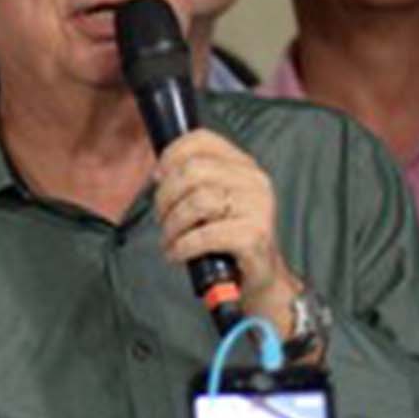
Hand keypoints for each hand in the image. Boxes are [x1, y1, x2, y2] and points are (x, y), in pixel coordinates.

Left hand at [152, 129, 301, 327]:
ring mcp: (258, 208)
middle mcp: (254, 181)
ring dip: (172, 225)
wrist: (260, 277)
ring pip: (196, 202)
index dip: (171, 155)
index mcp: (244, 166)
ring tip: (171, 239)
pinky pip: (204, 235)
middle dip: (165, 197)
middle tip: (162, 218)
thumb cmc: (228, 238)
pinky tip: (177, 254)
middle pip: (192, 171)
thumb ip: (193, 181)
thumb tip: (159, 174)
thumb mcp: (214, 202)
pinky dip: (182, 246)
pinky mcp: (254, 236)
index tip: (158, 178)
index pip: (202, 140)